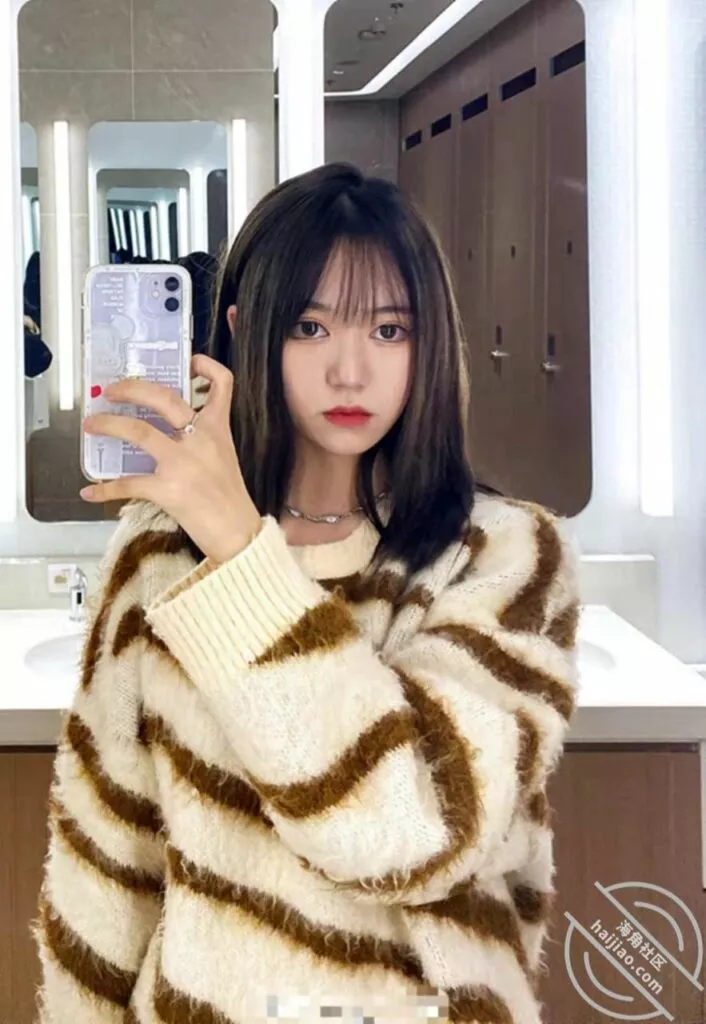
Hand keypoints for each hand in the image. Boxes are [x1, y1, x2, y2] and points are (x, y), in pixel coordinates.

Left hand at [81, 355, 261, 563]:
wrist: (238, 533)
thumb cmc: (229, 498)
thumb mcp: (224, 457)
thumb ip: (203, 438)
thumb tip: (169, 429)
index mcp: (218, 429)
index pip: (222, 384)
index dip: (206, 366)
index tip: (189, 362)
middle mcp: (201, 439)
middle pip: (163, 398)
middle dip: (131, 388)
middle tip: (112, 391)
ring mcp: (183, 463)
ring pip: (137, 431)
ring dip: (108, 424)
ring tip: (92, 425)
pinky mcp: (168, 490)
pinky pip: (128, 483)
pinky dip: (105, 488)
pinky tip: (91, 491)